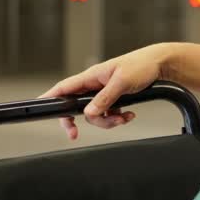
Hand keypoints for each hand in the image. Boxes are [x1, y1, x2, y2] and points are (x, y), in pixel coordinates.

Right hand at [42, 44, 171, 139]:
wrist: (160, 65)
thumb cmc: (141, 65)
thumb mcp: (122, 82)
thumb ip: (104, 98)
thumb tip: (88, 113)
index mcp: (91, 76)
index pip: (64, 88)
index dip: (49, 98)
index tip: (38, 109)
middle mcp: (94, 85)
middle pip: (76, 107)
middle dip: (78, 121)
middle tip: (74, 134)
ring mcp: (104, 92)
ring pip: (95, 114)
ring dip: (108, 121)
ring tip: (124, 118)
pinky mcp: (115, 98)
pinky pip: (109, 114)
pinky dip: (118, 118)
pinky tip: (130, 115)